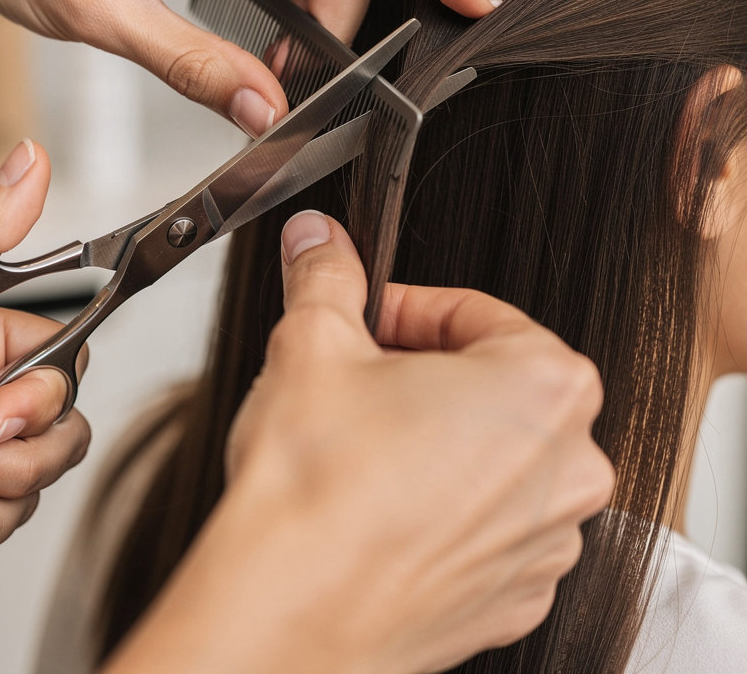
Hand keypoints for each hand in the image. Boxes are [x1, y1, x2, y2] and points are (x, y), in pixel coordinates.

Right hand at [105, 211, 612, 673]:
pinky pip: (487, 526)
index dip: (408, 308)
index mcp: (542, 387)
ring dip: (434, 437)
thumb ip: (326, 275)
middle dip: (422, 369)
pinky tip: (379, 503)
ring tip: (362, 444)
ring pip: (493, 456)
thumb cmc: (315, 491)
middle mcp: (566, 468)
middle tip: (358, 377)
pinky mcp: (510, 596)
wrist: (287, 612)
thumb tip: (320, 241)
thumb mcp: (313, 342)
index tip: (368, 319)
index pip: (478, 313)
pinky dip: (441, 505)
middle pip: (493, 383)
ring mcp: (544, 542)